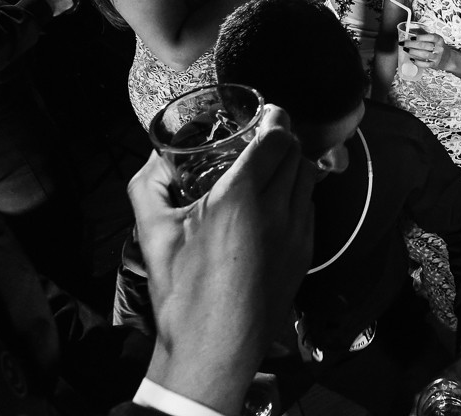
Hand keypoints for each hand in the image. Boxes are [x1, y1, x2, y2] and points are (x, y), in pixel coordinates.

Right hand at [131, 106, 315, 414]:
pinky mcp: (305, 254)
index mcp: (239, 199)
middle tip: (265, 134)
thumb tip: (155, 158)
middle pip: (296, 152)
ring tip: (272, 163)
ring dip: (294, 163)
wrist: (213, 348)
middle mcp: (276, 211)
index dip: (274, 118)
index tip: (266, 113)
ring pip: (309, 177)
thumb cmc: (182, 294)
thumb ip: (149, 184)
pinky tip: (277, 200)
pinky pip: (310, 207)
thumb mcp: (153, 233)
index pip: (275, 138)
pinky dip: (298, 193)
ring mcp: (296, 234)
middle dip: (283, 137)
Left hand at [404, 28, 450, 70]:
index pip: (430, 37)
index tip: (411, 37)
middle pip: (425, 46)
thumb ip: (423, 33)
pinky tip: (412, 59)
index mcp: (439, 39)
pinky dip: (417, 62)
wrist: (448, 59)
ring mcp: (437, 57)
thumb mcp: (434, 38)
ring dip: (413, 52)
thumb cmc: (438, 46)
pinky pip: (425, 64)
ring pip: (425, 55)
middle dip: (412, 44)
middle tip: (403, 43)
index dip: (420, 37)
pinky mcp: (434, 64)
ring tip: (406, 50)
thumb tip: (410, 27)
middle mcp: (439, 48)